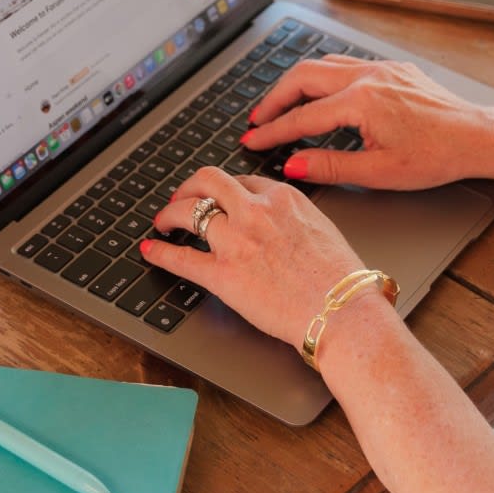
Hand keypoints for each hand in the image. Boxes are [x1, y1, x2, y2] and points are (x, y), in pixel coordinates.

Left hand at [139, 166, 366, 348]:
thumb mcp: (322, 229)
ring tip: (163, 221)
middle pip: (208, 181)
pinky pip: (180, 257)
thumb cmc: (341, 280)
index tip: (217, 197)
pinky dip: (160, 252)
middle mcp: (256, 211)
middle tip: (181, 199)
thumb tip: (281, 224)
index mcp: (282, 199)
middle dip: (189, 187)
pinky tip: (151, 250)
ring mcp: (236, 240)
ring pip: (188, 210)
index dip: (224, 190)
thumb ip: (294, 219)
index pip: (242, 181)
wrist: (342, 311)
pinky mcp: (222, 274)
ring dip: (170, 214)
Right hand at [242, 56, 493, 189]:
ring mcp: (380, 68)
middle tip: (257, 120)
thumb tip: (293, 165)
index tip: (251, 141)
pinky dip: (322, 78)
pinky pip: (346, 65)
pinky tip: (319, 94)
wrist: (476, 137)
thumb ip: (330, 167)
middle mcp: (367, 77)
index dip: (272, 132)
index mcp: (361, 101)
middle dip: (274, 98)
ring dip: (296, 84)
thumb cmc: (436, 157)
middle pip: (302, 76)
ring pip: (323, 65)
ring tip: (281, 106)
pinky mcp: (392, 69)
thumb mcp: (379, 172)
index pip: (302, 117)